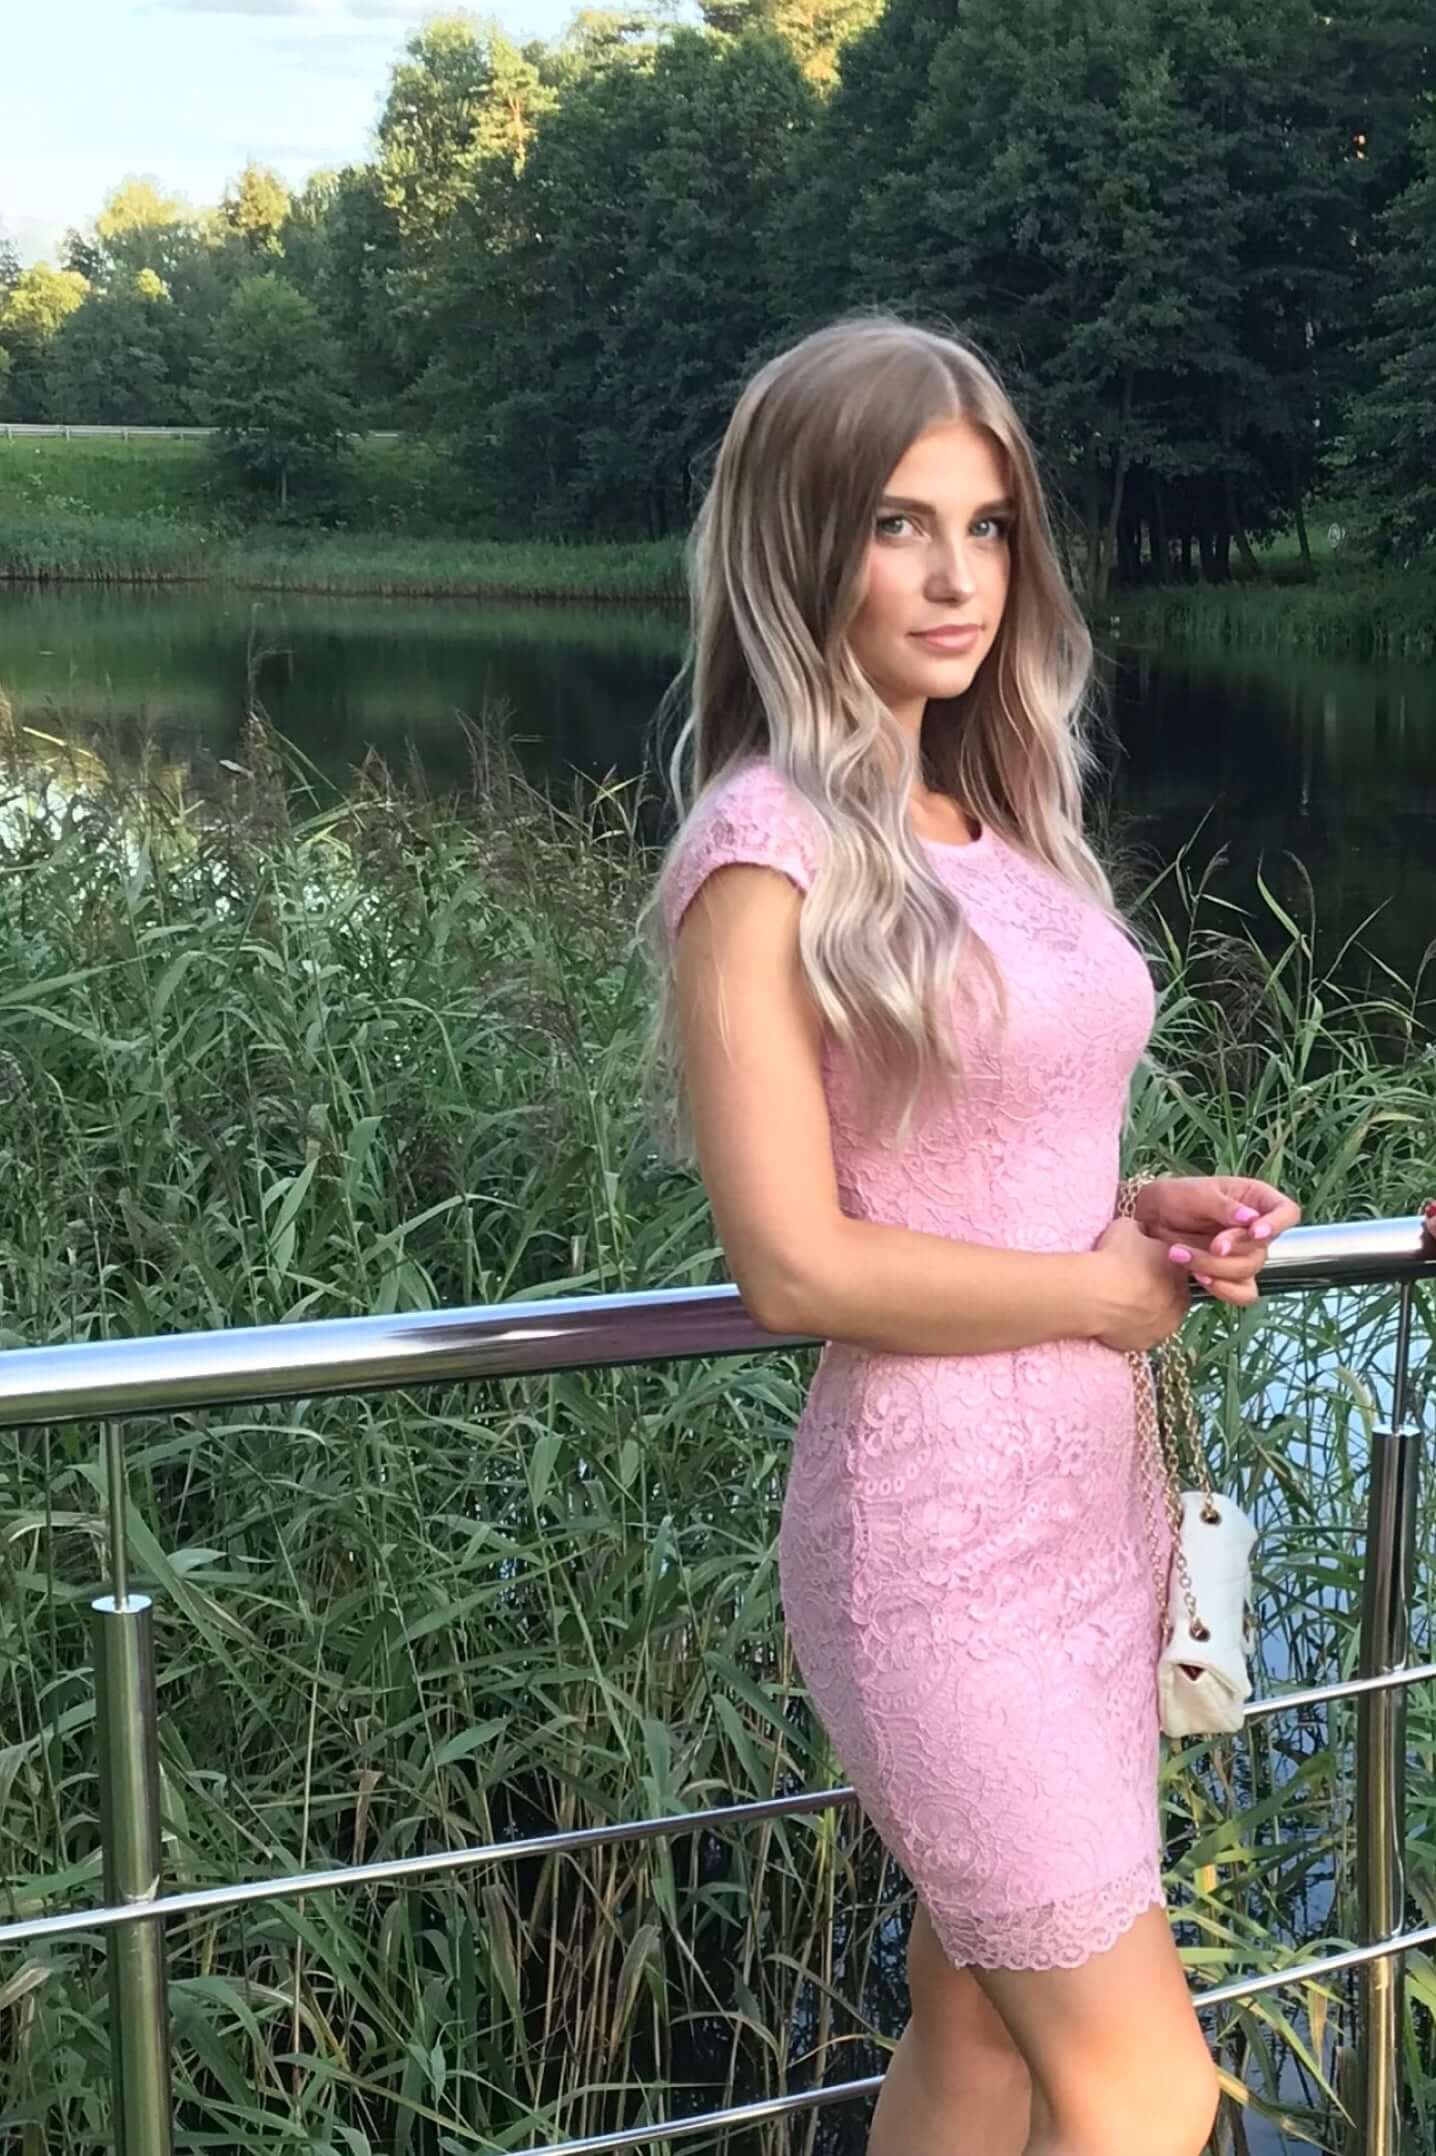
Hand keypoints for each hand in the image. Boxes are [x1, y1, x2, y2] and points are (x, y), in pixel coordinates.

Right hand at [1089, 1216, 1190, 1351]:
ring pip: (1161, 1317)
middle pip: (1173, 1294)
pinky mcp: (1147, 1344)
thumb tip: (1142, 1232)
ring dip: (1148, 1311)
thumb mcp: (1127, 1227)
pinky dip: (1132, 1328)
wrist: (1094, 1292)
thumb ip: (1141, 1231)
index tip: (1141, 1263)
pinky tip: (1116, 1316)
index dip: (1160, 1264)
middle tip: (1132, 1283)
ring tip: (1123, 1302)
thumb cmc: (1112, 1257)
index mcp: (1179, 1269)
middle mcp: (1180, 1299)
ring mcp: (1165, 1325)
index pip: (1178, 1267)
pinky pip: (1142, 1334)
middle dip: (1158, 1290)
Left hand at [1131, 1174, 1301, 1306]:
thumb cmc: (1176, 1197)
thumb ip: (1223, 1206)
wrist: (1149, 1221)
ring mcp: (1244, 1254)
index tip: (1256, 1232)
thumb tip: (1250, 1219)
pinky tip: (1199, 1278)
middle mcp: (1256, 1228)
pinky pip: (1242, 1293)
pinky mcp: (1230, 1276)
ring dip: (1216, 1267)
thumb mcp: (1197, 1193)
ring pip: (1248, 1270)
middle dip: (1235, 1249)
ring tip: (1182, 1255)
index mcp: (1256, 1200)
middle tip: (1212, 1246)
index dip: (1278, 1224)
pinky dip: (1224, 1290)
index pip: (1286, 1212)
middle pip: (1263, 1248)